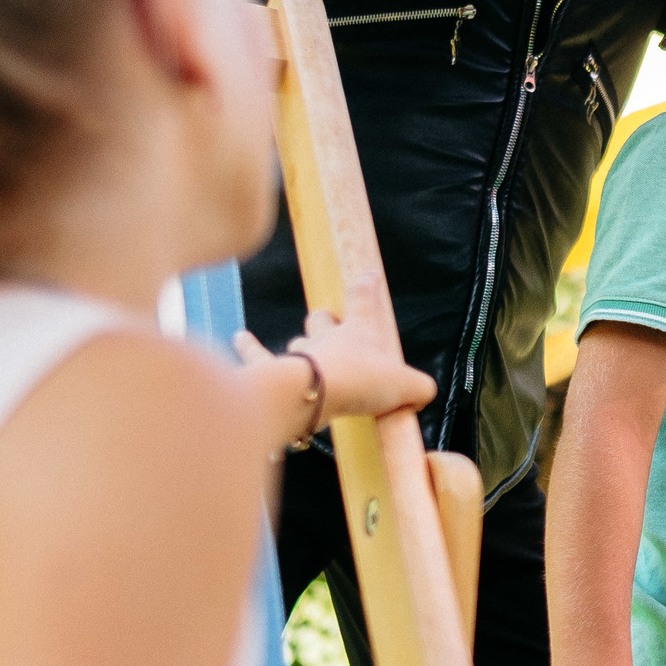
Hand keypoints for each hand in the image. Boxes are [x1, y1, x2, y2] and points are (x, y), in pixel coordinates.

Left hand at [232, 271, 433, 422]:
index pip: (365, 302)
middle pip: (324, 320)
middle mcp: (328, 337)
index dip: (367, 287)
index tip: (368, 274)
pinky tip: (240, 337)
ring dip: (301, 344)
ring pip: (299, 342)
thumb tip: (425, 391)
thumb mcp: (406, 385)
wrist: (317, 390)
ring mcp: (301, 352)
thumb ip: (419, 387)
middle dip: (326, 320)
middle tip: (328, 320)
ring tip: (299, 346)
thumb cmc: (362, 381)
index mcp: (360, 333)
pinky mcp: (275, 370)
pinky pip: (257, 355)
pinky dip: (248, 346)